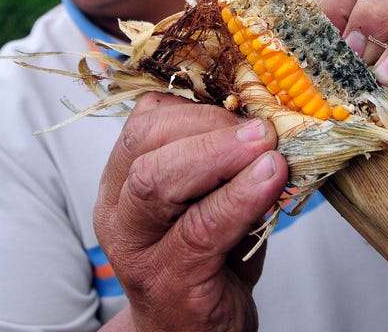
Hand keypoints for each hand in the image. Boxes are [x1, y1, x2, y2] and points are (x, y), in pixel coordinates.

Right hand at [93, 92, 287, 331]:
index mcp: (121, 181)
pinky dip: (239, 197)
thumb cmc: (207, 260)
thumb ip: (221, 159)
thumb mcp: (208, 198)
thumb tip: (268, 114)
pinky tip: (270, 179)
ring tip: (267, 147)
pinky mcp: (167, 280)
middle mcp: (116, 211)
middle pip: (143, 143)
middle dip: (208, 125)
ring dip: (219, 153)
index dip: (197, 107)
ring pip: (157, 180)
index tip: (246, 108)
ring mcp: (136, 249)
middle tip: (262, 128)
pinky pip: (200, 227)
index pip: (144, 122)